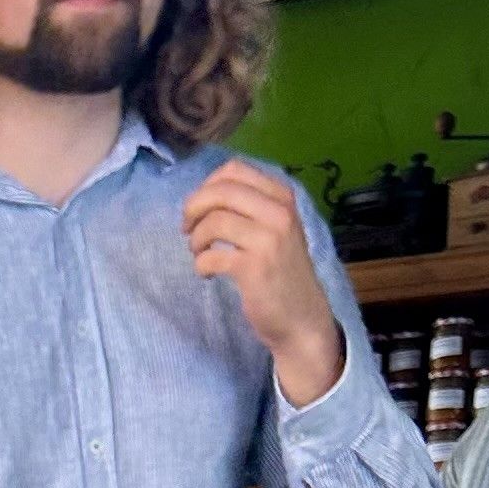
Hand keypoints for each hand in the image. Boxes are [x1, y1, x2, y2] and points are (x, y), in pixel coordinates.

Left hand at [183, 160, 344, 408]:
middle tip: (186, 228)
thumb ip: (249, 207)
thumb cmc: (281, 272)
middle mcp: (279, 212)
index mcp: (282, 196)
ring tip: (199, 253)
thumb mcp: (276, 228)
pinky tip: (208, 273)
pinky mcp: (254, 268)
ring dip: (196, 239)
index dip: (206, 185)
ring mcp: (269, 239)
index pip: (235, 170)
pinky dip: (201, 264)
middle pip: (221, 191)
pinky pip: (211, 255)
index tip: (198, 208)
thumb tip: (203, 195)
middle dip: (193, 208)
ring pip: (214, 222)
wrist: (302, 317)